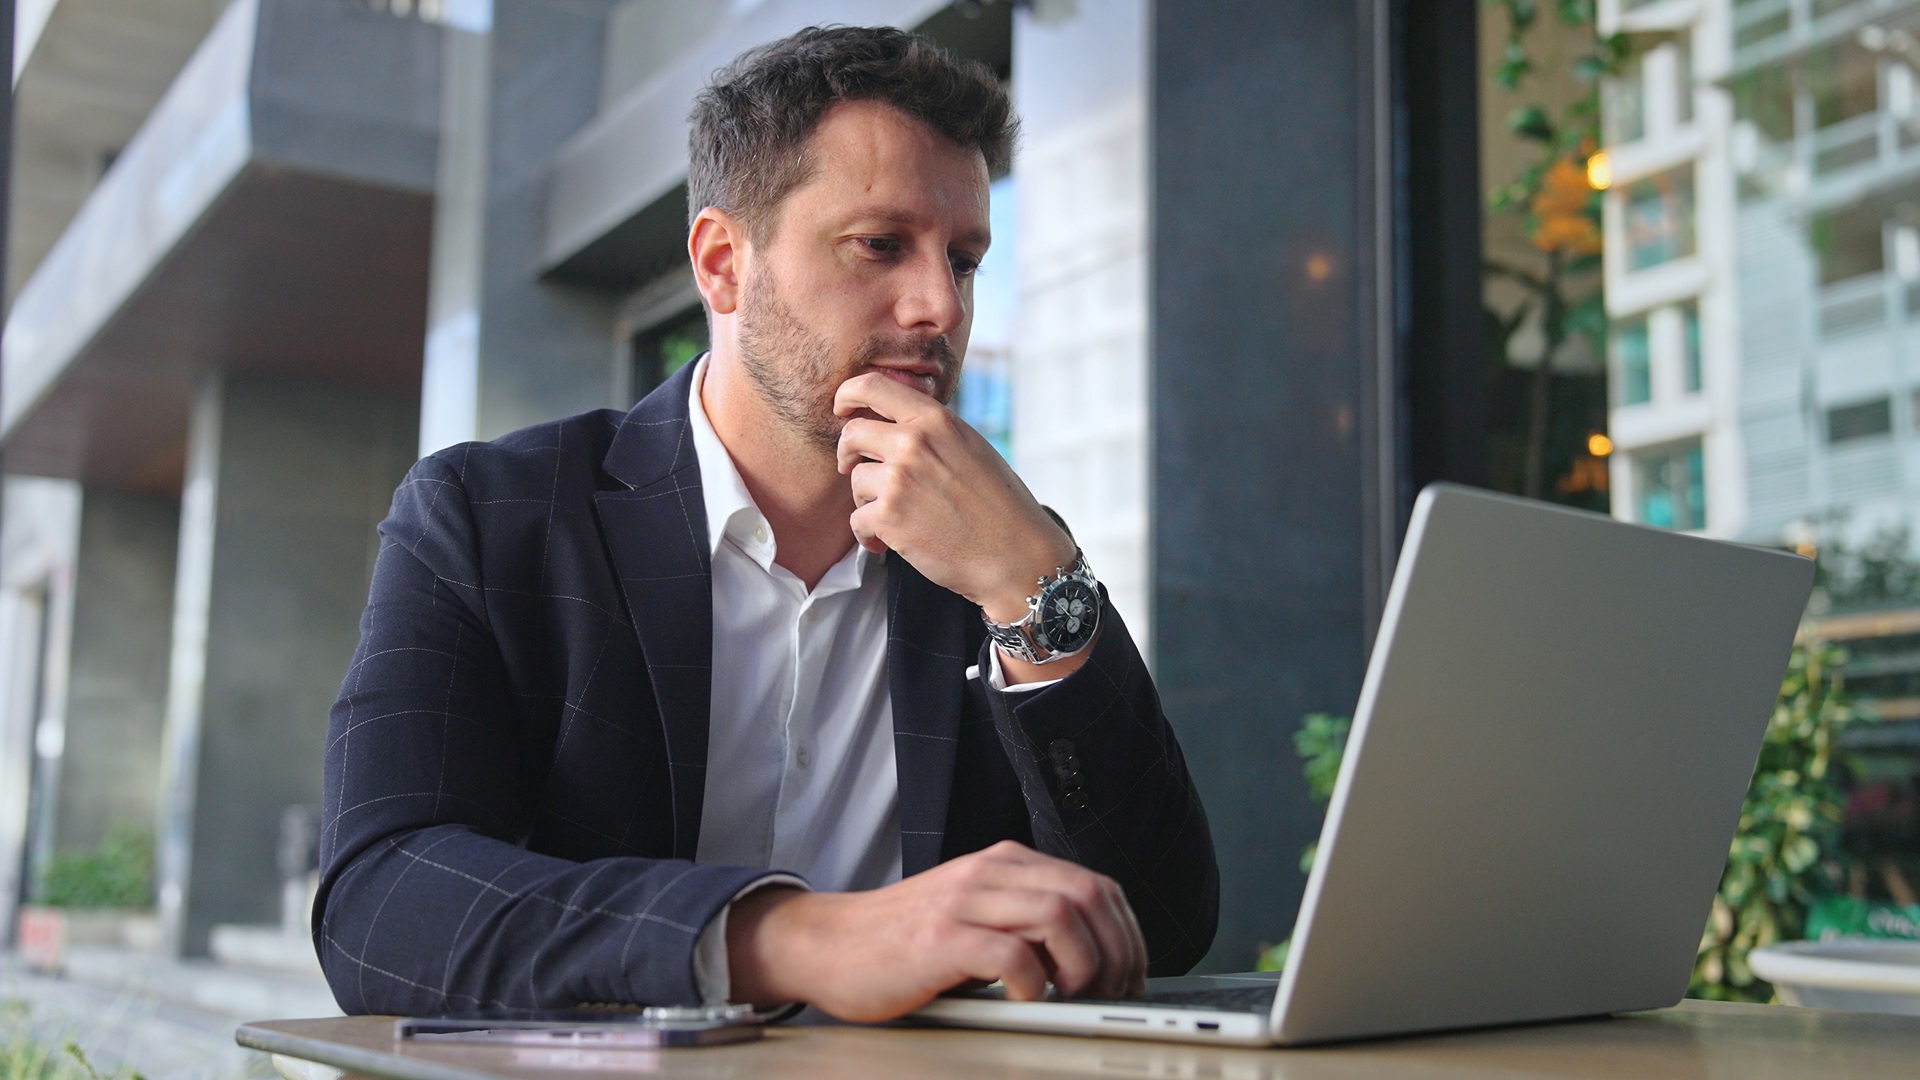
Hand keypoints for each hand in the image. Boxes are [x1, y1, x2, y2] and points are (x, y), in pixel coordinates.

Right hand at [726, 840, 1146, 1021]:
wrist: (829, 944)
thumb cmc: (903, 941)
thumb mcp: (974, 914)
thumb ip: (1024, 920)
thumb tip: (1097, 959)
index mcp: (1005, 863)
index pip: (1096, 885)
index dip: (1127, 935)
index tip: (1130, 976)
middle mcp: (990, 872)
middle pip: (1089, 895)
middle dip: (1117, 952)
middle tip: (1108, 995)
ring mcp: (965, 900)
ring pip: (1062, 915)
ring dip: (1084, 966)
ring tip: (1071, 997)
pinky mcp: (941, 936)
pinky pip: (1014, 953)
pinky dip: (1034, 983)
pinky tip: (1023, 998)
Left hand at [834, 372, 1074, 622]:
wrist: (1014, 554)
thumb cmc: (998, 505)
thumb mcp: (969, 447)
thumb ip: (931, 430)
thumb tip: (891, 422)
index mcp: (935, 419)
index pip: (871, 386)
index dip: (847, 395)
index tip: (843, 410)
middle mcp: (913, 442)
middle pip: (852, 434)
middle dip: (848, 455)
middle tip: (855, 471)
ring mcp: (898, 479)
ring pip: (856, 481)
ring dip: (868, 501)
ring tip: (895, 518)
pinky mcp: (888, 517)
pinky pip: (857, 521)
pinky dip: (869, 536)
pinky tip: (889, 543)